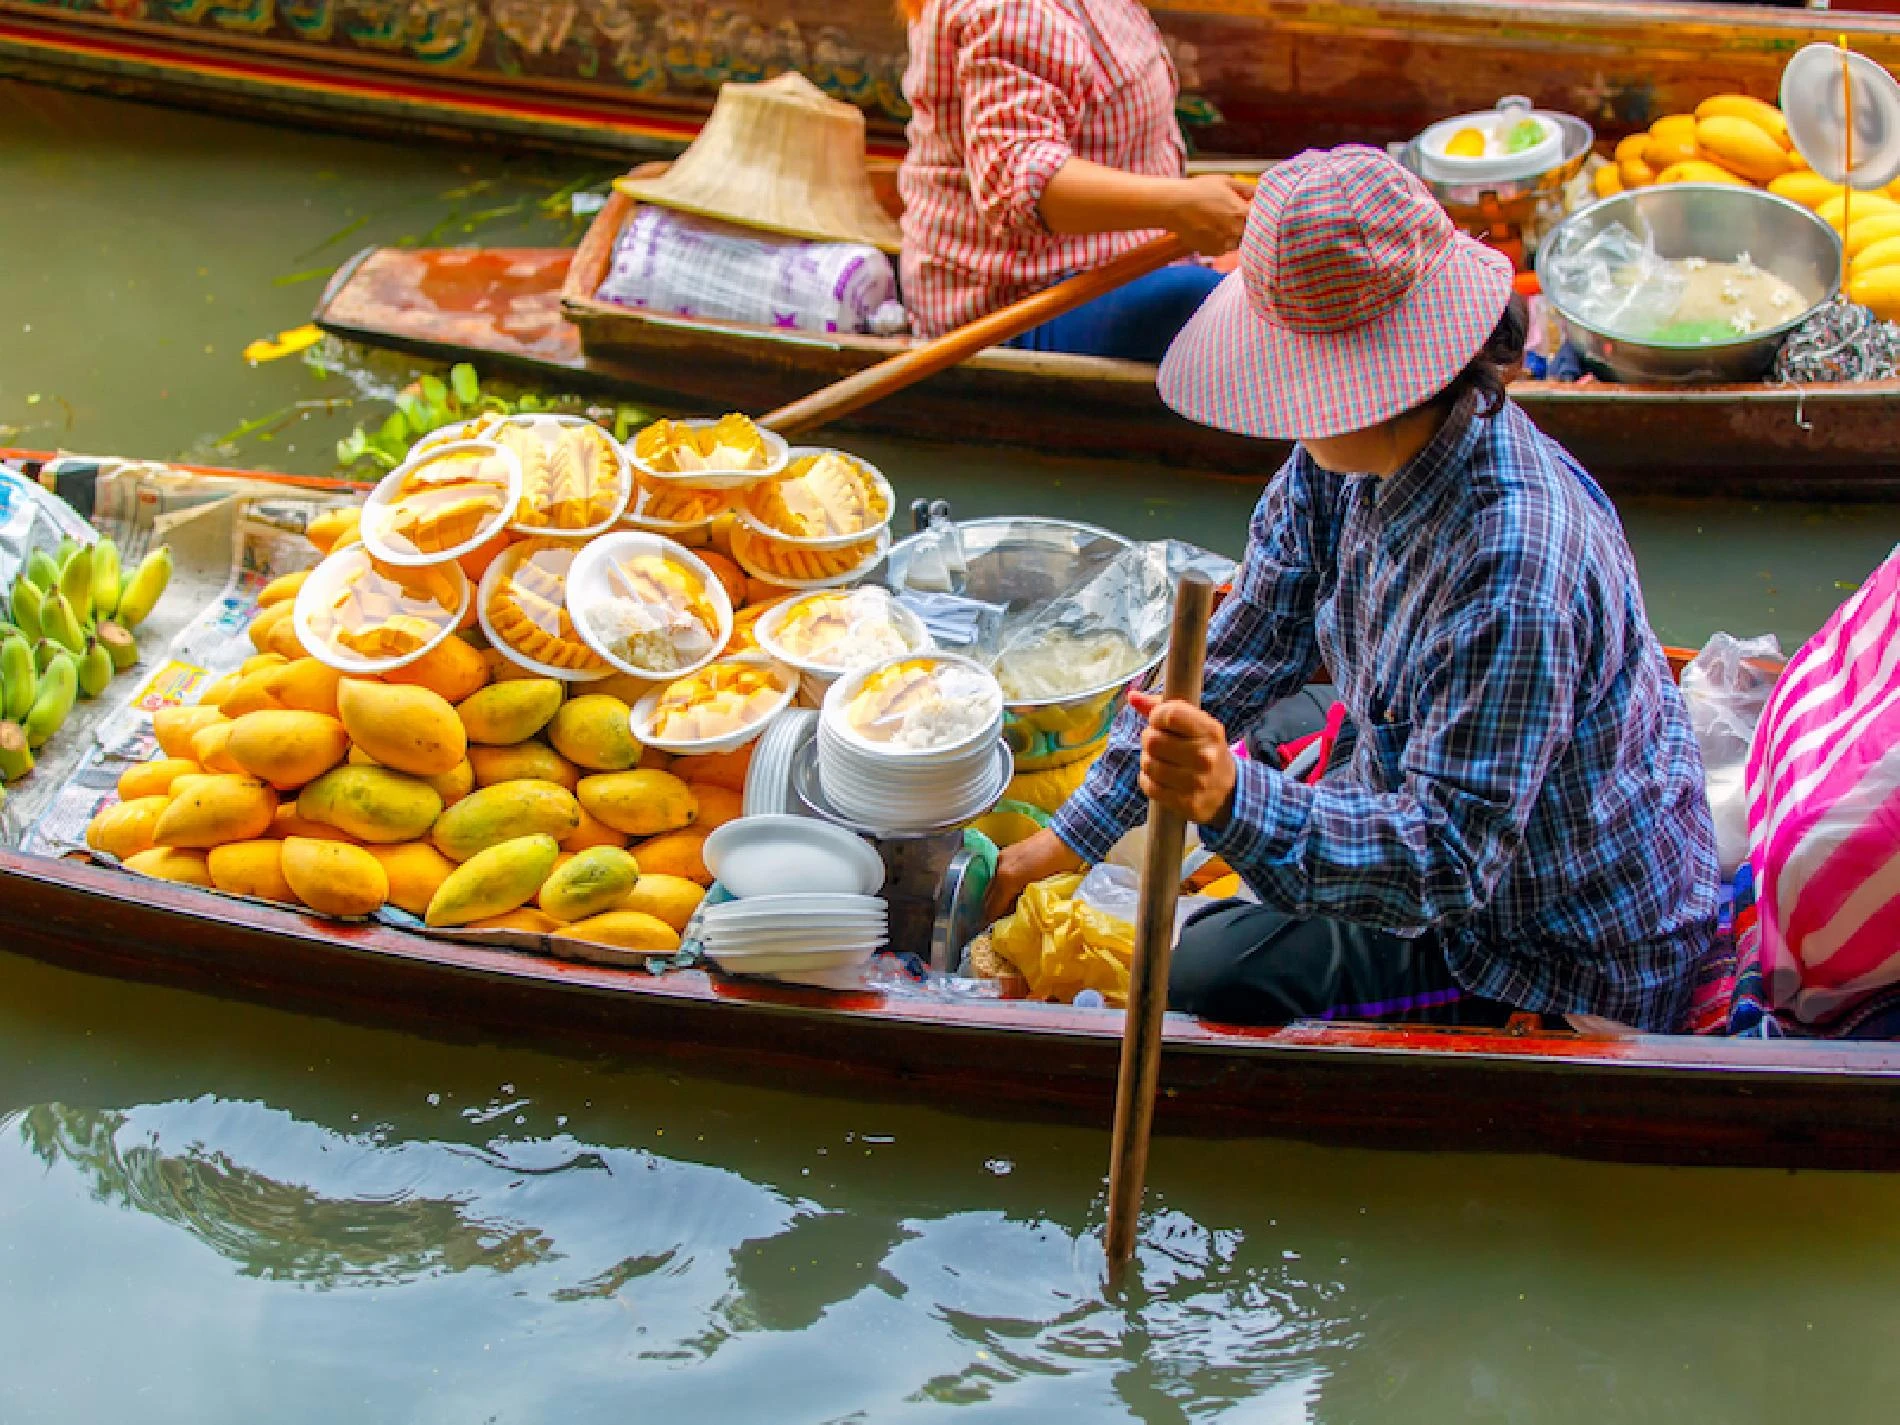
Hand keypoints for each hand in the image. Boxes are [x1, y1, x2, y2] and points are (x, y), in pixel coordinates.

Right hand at [984, 827, 1082, 923]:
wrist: (1068, 837)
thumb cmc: (1061, 864)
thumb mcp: (1045, 887)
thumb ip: (1027, 900)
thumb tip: (1018, 914)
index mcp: (1008, 878)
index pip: (994, 905)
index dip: (992, 920)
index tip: (990, 931)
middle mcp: (1000, 867)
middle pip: (989, 895)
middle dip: (990, 910)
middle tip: (995, 925)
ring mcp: (1002, 858)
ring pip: (993, 884)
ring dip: (996, 898)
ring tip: (1002, 912)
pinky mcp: (1007, 852)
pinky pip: (998, 874)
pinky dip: (1001, 886)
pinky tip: (1009, 893)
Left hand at [1129, 690, 1236, 827]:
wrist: (1229, 791)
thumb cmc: (1204, 749)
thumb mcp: (1195, 725)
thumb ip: (1163, 707)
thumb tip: (1132, 696)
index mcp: (1210, 731)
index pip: (1170, 714)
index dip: (1156, 716)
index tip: (1159, 721)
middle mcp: (1205, 757)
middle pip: (1152, 740)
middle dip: (1150, 739)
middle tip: (1160, 743)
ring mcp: (1196, 782)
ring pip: (1148, 763)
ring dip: (1148, 760)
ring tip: (1161, 760)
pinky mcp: (1186, 803)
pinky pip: (1149, 786)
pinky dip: (1149, 780)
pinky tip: (1161, 778)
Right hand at [1162, 174, 1251, 255]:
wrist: (1175, 205)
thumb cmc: (1199, 190)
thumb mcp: (1225, 181)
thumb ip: (1246, 188)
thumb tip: (1258, 194)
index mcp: (1243, 213)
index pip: (1258, 218)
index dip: (1251, 214)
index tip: (1245, 210)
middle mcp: (1236, 231)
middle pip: (1247, 232)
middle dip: (1241, 225)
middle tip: (1227, 216)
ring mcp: (1224, 243)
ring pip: (1235, 242)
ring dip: (1230, 236)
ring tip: (1217, 224)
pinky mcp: (1211, 251)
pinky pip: (1221, 250)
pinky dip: (1218, 243)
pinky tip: (1209, 231)